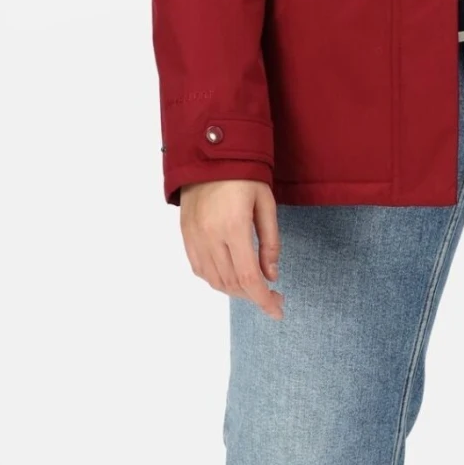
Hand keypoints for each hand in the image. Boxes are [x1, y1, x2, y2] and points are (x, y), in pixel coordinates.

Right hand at [178, 179, 283, 316]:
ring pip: (214, 280)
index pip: (248, 276)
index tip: (278, 310)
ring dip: (235, 291)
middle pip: (231, 283)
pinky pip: (199, 269)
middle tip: (272, 296)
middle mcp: (209, 235)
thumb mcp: (266, 204)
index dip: (263, 300)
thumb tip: (271, 276)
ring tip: (253, 286)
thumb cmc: (244, 176)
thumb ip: (270, 242)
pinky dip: (216, 280)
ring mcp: (194, 237)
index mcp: (233, 226)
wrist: (208, 154)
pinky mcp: (185, 235)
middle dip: (254, 296)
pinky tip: (231, 277)